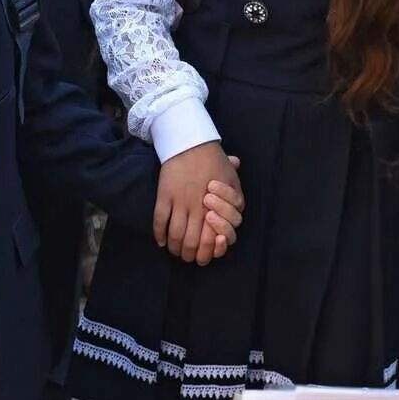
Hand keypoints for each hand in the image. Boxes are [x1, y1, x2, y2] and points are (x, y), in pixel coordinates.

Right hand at [154, 142, 241, 260]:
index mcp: (217, 206)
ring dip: (175, 247)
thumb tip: (238, 208)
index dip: (207, 252)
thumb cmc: (214, 160)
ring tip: (174, 251)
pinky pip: (160, 220)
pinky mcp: (165, 195)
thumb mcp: (231, 178)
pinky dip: (159, 234)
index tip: (203, 256)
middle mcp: (198, 207)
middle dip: (190, 255)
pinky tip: (161, 241)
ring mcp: (180, 201)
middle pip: (193, 242)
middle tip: (187, 258)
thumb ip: (235, 197)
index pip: (212, 239)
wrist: (190, 142)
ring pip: (176, 234)